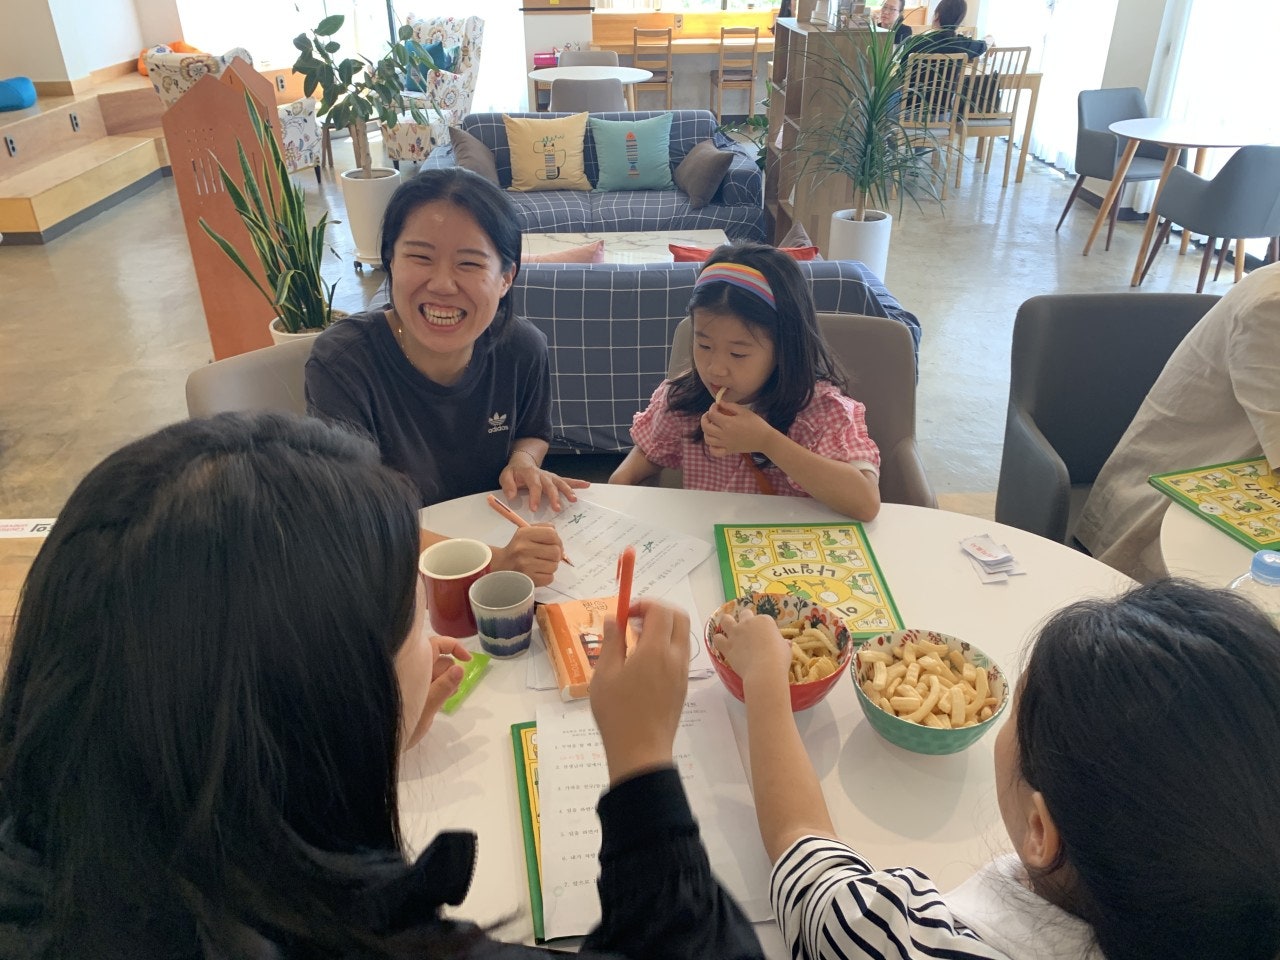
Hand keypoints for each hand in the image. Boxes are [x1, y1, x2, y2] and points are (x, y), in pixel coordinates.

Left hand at [405, 636, 471, 748]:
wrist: (379, 743)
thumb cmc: (399, 722)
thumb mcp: (425, 706)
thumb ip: (443, 687)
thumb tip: (460, 668)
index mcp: (413, 665)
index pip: (437, 644)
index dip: (454, 647)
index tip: (468, 661)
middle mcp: (414, 669)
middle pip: (440, 660)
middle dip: (449, 672)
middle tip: (447, 692)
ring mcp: (414, 681)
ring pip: (439, 673)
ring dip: (446, 683)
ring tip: (441, 701)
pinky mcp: (416, 692)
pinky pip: (434, 685)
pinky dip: (440, 690)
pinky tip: (439, 704)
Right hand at [491, 523, 563, 586]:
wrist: (501, 565)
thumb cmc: (518, 548)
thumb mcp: (526, 532)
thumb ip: (544, 529)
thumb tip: (559, 542)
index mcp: (524, 534)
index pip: (551, 534)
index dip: (557, 540)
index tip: (555, 544)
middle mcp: (523, 549)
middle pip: (556, 551)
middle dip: (556, 555)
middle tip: (549, 556)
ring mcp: (525, 565)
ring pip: (554, 566)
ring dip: (551, 566)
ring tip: (542, 564)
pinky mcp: (528, 580)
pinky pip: (549, 578)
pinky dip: (547, 576)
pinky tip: (539, 572)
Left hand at [499, 453, 588, 511]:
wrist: (522, 462)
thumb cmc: (514, 472)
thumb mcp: (505, 476)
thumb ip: (508, 485)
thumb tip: (511, 497)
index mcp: (530, 473)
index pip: (534, 485)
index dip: (534, 497)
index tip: (534, 509)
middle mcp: (543, 474)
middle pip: (550, 485)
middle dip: (554, 497)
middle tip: (557, 508)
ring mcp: (550, 476)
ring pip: (560, 483)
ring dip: (568, 490)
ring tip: (573, 500)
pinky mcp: (555, 478)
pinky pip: (567, 480)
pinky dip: (577, 483)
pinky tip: (586, 485)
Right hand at [590, 599, 689, 784]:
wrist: (641, 751)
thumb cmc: (617, 713)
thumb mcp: (604, 674)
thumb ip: (611, 641)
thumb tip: (613, 618)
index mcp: (655, 650)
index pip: (661, 610)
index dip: (644, 603)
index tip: (625, 613)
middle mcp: (675, 657)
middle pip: (678, 617)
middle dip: (658, 611)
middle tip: (634, 620)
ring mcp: (682, 672)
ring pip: (682, 635)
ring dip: (663, 628)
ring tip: (635, 642)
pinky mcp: (683, 685)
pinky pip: (680, 653)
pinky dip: (666, 646)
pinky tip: (643, 662)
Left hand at [700, 401, 776, 457]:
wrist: (765, 439)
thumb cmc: (756, 423)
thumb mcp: (744, 411)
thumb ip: (730, 406)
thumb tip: (719, 403)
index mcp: (728, 423)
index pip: (712, 414)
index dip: (712, 408)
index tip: (716, 406)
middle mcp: (724, 434)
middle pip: (705, 427)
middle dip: (704, 419)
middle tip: (709, 415)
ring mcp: (726, 444)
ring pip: (707, 439)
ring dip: (707, 432)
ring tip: (712, 427)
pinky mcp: (729, 451)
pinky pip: (714, 451)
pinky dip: (711, 447)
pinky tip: (716, 441)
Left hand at [713, 607, 790, 694]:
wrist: (765, 671)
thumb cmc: (779, 659)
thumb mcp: (786, 649)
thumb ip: (784, 644)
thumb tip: (787, 643)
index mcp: (765, 621)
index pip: (763, 619)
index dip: (763, 627)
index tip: (765, 636)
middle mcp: (748, 623)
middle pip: (744, 614)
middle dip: (745, 619)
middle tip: (748, 630)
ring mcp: (736, 633)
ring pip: (726, 620)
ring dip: (727, 623)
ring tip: (729, 630)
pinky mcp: (727, 646)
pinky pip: (717, 638)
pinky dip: (719, 640)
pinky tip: (722, 644)